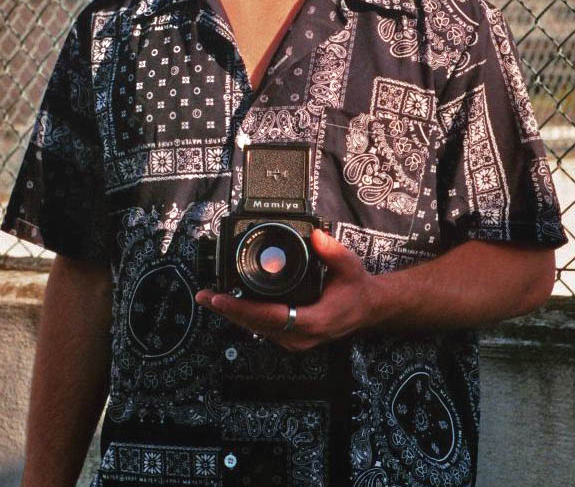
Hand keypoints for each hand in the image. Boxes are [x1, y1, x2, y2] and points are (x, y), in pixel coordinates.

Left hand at [195, 229, 380, 351]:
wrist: (367, 308)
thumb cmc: (357, 289)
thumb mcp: (350, 266)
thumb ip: (333, 250)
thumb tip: (316, 235)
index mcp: (314, 320)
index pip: (271, 317)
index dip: (243, 309)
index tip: (222, 299)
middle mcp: (302, 335)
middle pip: (257, 325)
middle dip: (229, 311)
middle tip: (206, 296)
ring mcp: (296, 340)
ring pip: (258, 330)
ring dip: (234, 315)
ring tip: (210, 299)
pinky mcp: (292, 337)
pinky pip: (263, 329)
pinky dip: (245, 317)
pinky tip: (230, 306)